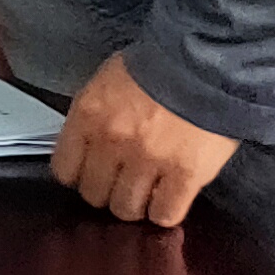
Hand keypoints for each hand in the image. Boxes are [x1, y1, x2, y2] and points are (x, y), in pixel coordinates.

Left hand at [49, 51, 237, 227]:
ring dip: (136, 204)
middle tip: (123, 182)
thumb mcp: (109, 81)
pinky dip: (164, 212)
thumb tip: (87, 145)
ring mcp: (148, 161)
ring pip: (126, 209)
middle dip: (108, 190)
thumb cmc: (160, 65)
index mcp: (89, 116)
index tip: (93, 172)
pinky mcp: (185, 174)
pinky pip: (164, 213)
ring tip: (148, 192)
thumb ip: (94, 116)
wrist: (210, 61)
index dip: (80, 175)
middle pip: (94, 194)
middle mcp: (112, 142)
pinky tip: (170, 198)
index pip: (65, 170)